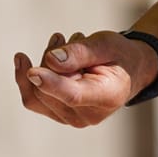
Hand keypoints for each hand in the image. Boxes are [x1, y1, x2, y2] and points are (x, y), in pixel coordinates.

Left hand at [11, 31, 157, 127]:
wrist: (127, 71)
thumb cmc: (118, 56)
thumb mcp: (105, 44)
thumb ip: (80, 52)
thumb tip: (51, 60)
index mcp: (107, 96)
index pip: (73, 94)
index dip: (51, 83)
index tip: (31, 71)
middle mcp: (88, 115)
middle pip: (49, 89)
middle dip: (48, 59)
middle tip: (62, 37)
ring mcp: (72, 119)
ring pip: (37, 93)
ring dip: (43, 64)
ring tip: (61, 43)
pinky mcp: (60, 115)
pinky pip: (34, 100)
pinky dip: (32, 78)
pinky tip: (36, 59)